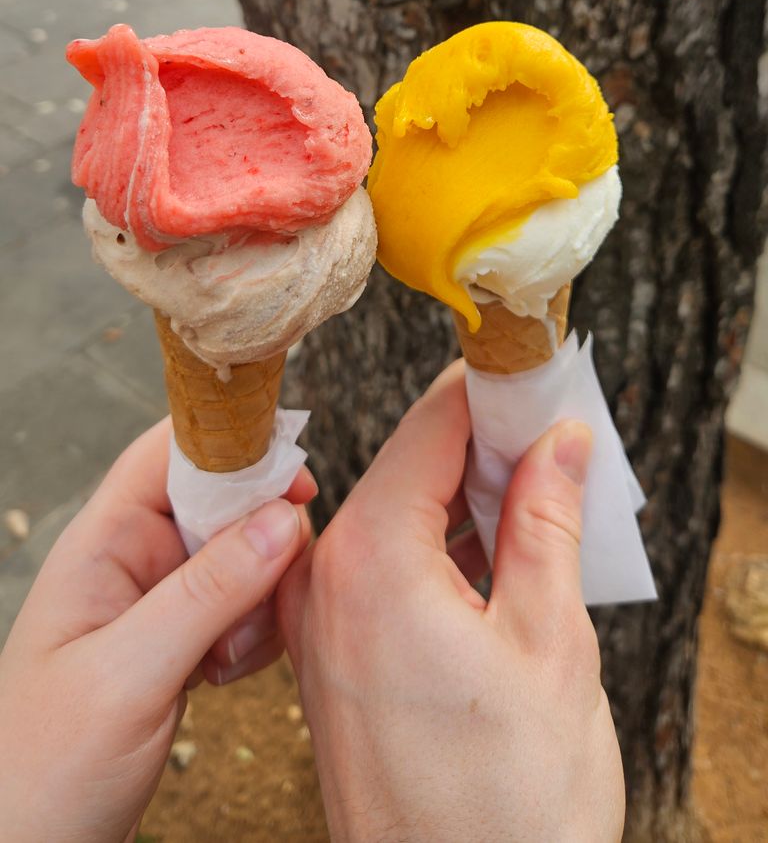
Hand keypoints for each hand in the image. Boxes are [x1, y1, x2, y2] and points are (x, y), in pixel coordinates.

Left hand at [0, 418, 312, 842]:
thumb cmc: (40, 770)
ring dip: (260, 597)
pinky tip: (226, 676)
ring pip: (244, 555)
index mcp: (102, 542)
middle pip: (223, 499)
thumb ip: (207, 594)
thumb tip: (284, 519)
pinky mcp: (180, 643)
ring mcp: (158, 603)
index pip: (172, 451)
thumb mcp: (128, 677)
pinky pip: (243, 607)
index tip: (296, 477)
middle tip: (267, 594)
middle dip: (261, 538)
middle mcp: (133, 560)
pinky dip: (255, 634)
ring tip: (229, 657)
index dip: (236, 445)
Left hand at [279, 363, 623, 842]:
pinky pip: (378, 575)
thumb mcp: (549, 640)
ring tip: (537, 501)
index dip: (486, 393)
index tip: (529, 373)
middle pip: (405, 470)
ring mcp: (317, 628)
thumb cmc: (506, 807)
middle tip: (548, 439)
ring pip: (393, 521)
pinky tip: (493, 559)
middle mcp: (324, 584)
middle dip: (478, 449)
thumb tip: (556, 443)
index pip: (427, 429)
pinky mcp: (326, 666)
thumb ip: (546, 521)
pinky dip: (435, 554)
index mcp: (370, 560)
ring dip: (460, 504)